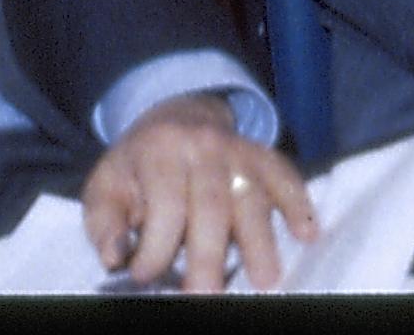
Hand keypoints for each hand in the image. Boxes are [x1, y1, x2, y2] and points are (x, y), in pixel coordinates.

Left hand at [79, 91, 318, 292]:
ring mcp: (238, 150)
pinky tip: (307, 233)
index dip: (156, 245)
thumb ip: (105, 222)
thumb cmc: (138, 167)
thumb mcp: (107, 185)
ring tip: (265, 280)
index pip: (164, 203)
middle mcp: (202, 145)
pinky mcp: (264, 156)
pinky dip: (298, 203)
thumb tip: (116, 255)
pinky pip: (285, 175)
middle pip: (211, 203)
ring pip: (251, 194)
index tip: (146, 278)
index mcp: (159, 152)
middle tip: (206, 295)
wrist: (173, 118)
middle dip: (209, 254)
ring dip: (260, 239)